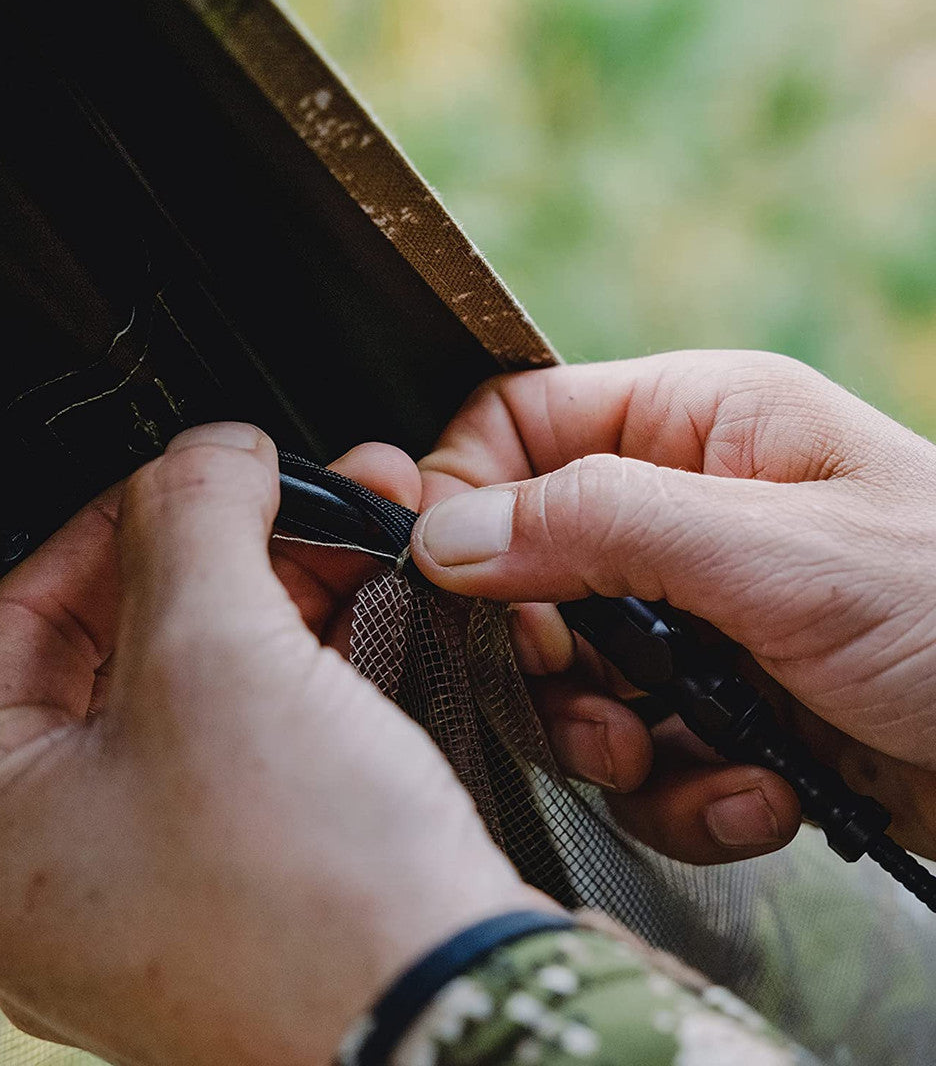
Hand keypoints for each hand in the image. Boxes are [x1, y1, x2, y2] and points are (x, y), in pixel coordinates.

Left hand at [0, 423, 547, 1065]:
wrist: (454, 1019)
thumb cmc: (309, 890)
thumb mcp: (219, 651)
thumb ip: (192, 516)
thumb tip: (204, 455)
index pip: (31, 611)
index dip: (124, 516)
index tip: (201, 469)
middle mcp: (58, 875)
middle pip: (132, 652)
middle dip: (230, 555)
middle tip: (296, 495)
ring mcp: (158, 891)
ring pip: (208, 696)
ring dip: (282, 602)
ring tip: (355, 536)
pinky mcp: (252, 895)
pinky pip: (261, 750)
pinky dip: (308, 674)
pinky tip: (366, 617)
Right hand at [413, 350, 935, 862]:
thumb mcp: (780, 554)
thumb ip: (601, 527)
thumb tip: (444, 532)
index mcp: (691, 427)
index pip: (518, 425)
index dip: (467, 492)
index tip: (448, 577)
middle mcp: (678, 515)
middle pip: (523, 564)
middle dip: (541, 648)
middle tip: (584, 697)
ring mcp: (692, 618)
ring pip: (567, 673)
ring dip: (602, 736)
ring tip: (668, 758)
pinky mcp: (714, 709)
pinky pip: (634, 750)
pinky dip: (677, 792)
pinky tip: (753, 797)